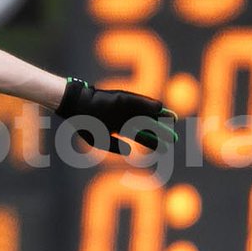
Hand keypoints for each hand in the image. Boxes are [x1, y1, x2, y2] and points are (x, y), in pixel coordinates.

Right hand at [56, 77, 177, 155]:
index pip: (141, 136)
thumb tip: (131, 151)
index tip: (166, 148)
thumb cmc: (84, 123)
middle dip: (161, 132)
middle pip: (148, 126)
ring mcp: (125, 109)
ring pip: (146, 114)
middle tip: (175, 138)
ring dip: (160, 117)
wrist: (76, 106)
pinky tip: (161, 108)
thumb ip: (115, 146)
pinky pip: (139, 102)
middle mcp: (125, 119)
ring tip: (174, 120)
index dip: (154, 142)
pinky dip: (150, 105)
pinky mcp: (123, 99)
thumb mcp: (99, 140)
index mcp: (120, 128)